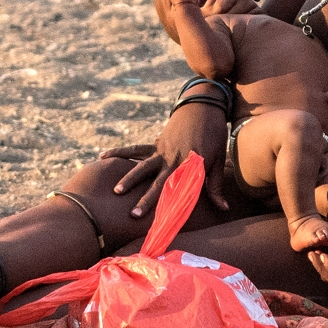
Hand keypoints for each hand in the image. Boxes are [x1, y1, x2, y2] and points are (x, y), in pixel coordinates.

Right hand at [107, 97, 230, 217]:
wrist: (203, 107)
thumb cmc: (214, 135)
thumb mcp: (218, 160)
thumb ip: (215, 186)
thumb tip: (224, 209)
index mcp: (189, 165)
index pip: (179, 190)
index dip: (171, 205)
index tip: (163, 220)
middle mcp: (173, 158)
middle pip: (157, 182)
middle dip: (145, 199)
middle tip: (134, 214)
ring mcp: (161, 150)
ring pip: (142, 166)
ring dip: (129, 178)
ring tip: (116, 191)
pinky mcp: (155, 143)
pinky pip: (135, 149)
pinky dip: (119, 153)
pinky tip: (102, 156)